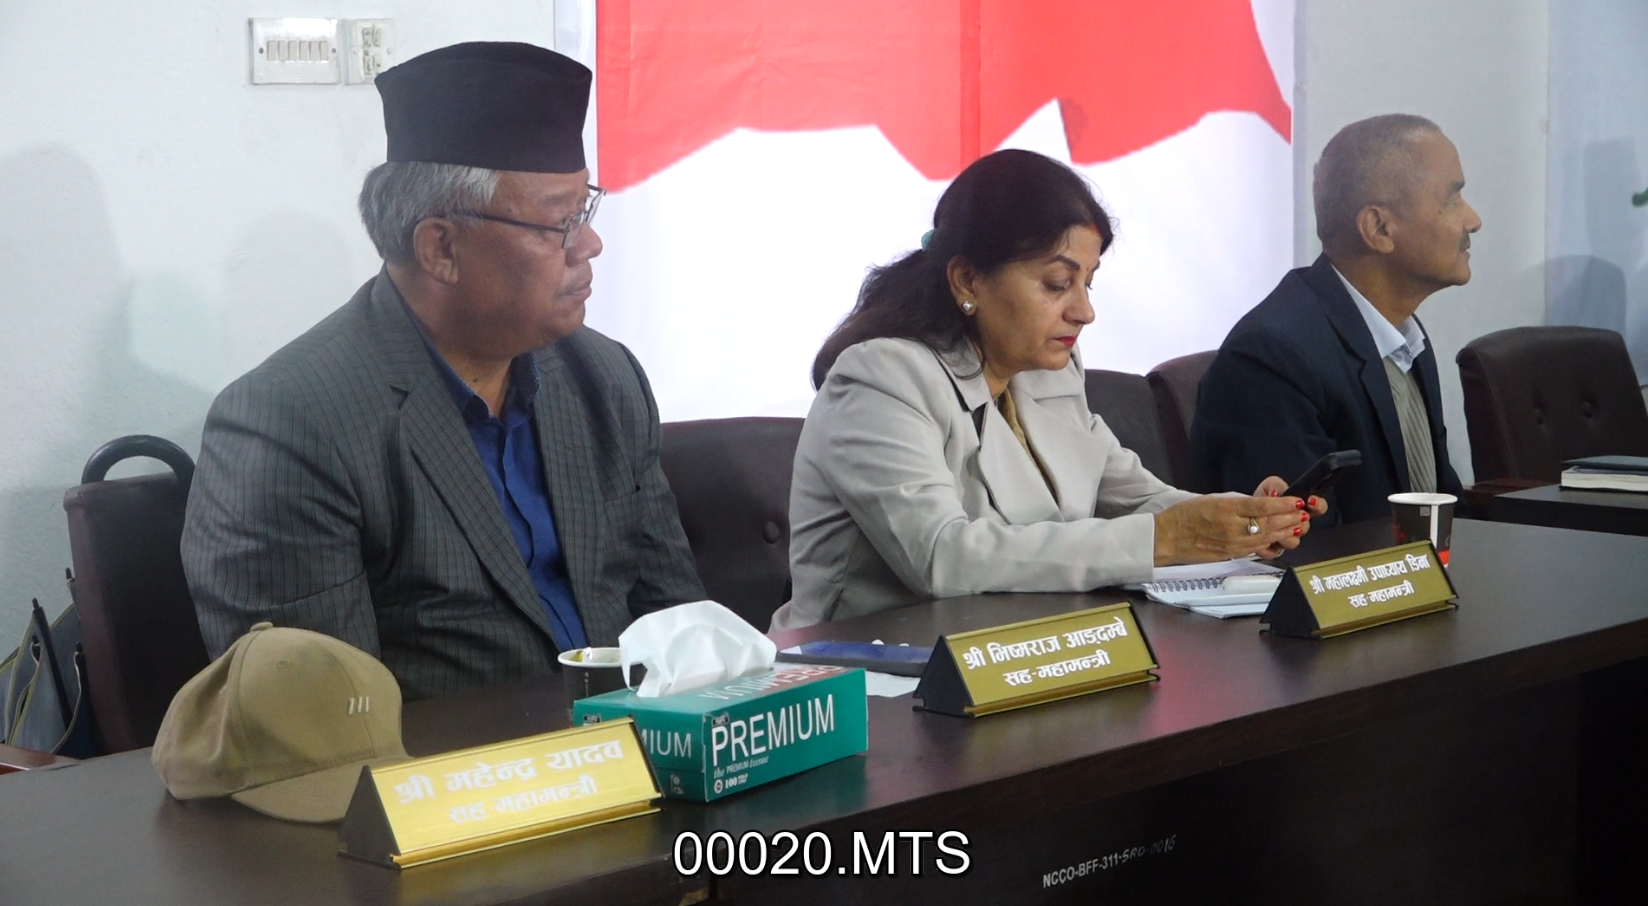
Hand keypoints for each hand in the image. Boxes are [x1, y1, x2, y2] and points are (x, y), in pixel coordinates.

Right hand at [1153, 485, 1313, 565]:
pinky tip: (1282, 538)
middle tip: (1304, 512)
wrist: (1167, 538)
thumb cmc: (1184, 516)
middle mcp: (1232, 528)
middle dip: (1290, 517)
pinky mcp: (1232, 554)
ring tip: (1299, 524)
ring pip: (1267, 537)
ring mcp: (1233, 544)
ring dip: (1287, 530)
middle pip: (1269, 522)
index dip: (1283, 504)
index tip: (1296, 500)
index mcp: (1226, 509)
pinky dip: (1273, 542)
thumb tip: (1261, 505)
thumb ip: (1238, 503)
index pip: (1262, 506)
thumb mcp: (1212, 499)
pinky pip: (1257, 548)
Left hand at [1250, 476, 1329, 555]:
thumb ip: (1276, 485)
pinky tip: (1259, 538)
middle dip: (1294, 520)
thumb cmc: (1262, 500)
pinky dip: (1266, 546)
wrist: (1247, 514)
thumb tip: (1277, 493)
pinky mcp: (1274, 550)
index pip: (1320, 507)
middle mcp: (1297, 524)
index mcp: (1301, 508)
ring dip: (1282, 534)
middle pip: (1306, 527)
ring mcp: (1287, 538)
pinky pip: (1275, 552)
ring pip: (1293, 541)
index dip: (1318, 505)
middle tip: (1285, 514)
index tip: (1310, 501)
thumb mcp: (1269, 486)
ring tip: (1270, 527)